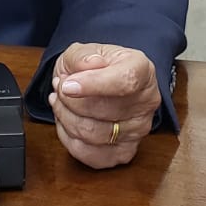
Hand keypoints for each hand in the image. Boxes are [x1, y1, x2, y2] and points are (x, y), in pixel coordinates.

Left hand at [47, 42, 160, 168]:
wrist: (99, 83)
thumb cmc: (94, 67)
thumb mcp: (83, 51)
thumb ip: (82, 56)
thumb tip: (89, 65)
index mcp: (142, 70)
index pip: (124, 81)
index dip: (92, 85)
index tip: (66, 85)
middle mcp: (147, 101)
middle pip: (104, 110)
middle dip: (70, 100)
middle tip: (59, 87)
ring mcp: (139, 130)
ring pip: (94, 134)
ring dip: (66, 118)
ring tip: (59, 102)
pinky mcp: (125, 152)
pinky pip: (90, 154)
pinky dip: (69, 139)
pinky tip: (66, 121)